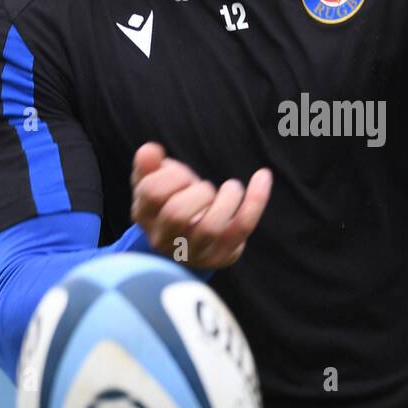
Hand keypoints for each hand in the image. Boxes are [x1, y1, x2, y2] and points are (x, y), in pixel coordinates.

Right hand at [129, 142, 272, 270]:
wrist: (185, 243)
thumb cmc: (169, 204)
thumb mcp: (152, 182)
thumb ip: (148, 165)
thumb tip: (150, 151)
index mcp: (144, 216)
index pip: (153, 192)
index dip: (171, 175)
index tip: (180, 175)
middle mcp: (164, 239)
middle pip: (177, 213)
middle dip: (197, 190)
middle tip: (204, 188)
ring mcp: (194, 252)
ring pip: (210, 227)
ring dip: (227, 198)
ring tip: (231, 188)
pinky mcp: (221, 256)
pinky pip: (241, 227)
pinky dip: (256, 200)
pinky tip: (263, 175)